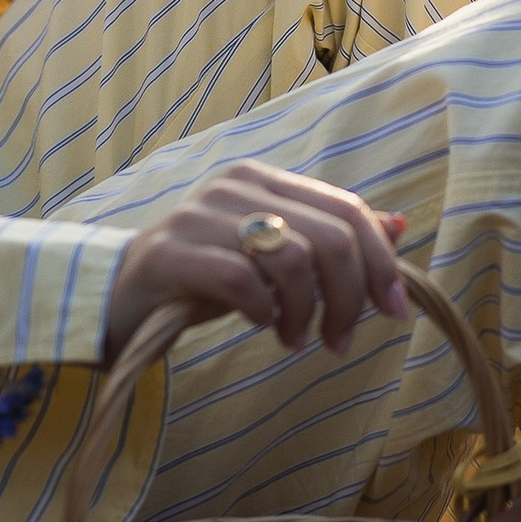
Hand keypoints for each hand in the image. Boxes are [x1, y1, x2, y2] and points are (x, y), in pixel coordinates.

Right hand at [103, 159, 410, 363]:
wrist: (122, 295)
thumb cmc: (206, 278)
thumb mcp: (274, 257)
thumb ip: (329, 238)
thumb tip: (398, 226)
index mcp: (265, 180)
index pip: (348, 209)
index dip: (381, 262)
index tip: (394, 312)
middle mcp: (235, 187)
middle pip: (329, 237)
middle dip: (349, 299)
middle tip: (338, 341)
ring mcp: (200, 215)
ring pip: (291, 257)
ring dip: (305, 312)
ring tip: (294, 339)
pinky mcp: (171, 253)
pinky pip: (241, 279)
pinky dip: (261, 310)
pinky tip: (258, 325)